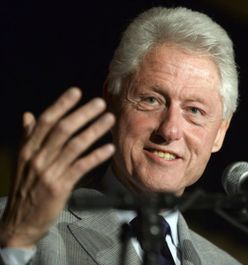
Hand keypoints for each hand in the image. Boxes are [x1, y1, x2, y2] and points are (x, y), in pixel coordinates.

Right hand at [0, 87, 114, 247]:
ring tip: (109, 120)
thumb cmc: (25, 189)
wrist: (19, 222)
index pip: (46, 121)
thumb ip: (28, 138)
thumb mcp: (22, 162)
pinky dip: (95, 156)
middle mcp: (37, 158)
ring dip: (93, 130)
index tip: (77, 92)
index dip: (62, 105)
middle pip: (63, 129)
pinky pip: (80, 167)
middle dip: (83, 114)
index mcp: (28, 149)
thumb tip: (28, 116)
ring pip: (74, 146)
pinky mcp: (59, 187)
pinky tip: (109, 148)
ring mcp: (48, 172)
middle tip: (100, 103)